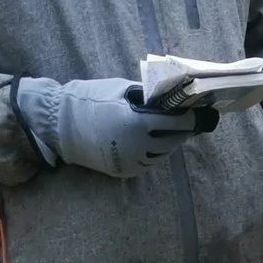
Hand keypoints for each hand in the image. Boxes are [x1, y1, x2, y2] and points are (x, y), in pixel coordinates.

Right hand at [15, 76, 201, 178]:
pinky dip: (155, 150)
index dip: (195, 116)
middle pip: (177, 139)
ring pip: (165, 152)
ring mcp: (132, 163)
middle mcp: (139, 147)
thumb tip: (176, 97)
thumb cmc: (90, 100)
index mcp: (139, 124)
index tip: (204, 109)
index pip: (182, 123)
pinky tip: (149, 138)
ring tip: (167, 125)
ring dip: (170, 139)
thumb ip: (151, 96)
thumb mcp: (122, 90)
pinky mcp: (125, 172)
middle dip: (184, 127)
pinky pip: (150, 161)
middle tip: (189, 115)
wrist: (58, 126)